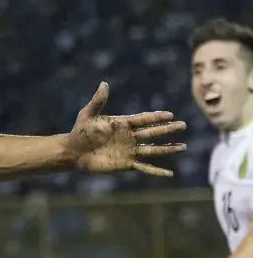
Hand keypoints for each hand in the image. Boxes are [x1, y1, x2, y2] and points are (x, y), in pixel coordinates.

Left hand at [66, 83, 185, 175]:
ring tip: (183, 147)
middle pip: (153, 133)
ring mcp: (129, 151)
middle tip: (183, 125)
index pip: (143, 119)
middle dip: (168, 129)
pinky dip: (156, 171)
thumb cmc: (80, 131)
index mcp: (123, 124)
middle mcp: (129, 137)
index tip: (170, 115)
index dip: (156, 117)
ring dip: (168, 148)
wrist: (73, 151)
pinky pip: (144, 167)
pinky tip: (170, 174)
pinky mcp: (126, 164)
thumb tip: (104, 83)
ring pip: (153, 150)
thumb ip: (97, 101)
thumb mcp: (88, 114)